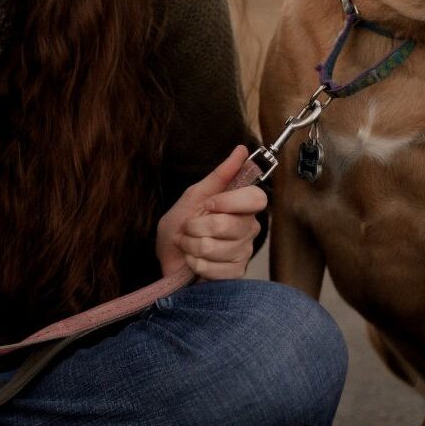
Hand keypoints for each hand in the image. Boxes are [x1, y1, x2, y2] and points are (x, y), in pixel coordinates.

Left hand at [155, 145, 266, 280]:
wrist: (168, 254)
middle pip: (228, 225)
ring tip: (189, 244)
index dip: (230, 202)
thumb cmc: (181, 224)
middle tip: (189, 228)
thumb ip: (220, 175)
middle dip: (196, 226)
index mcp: (241, 207)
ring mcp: (243, 253)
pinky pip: (214, 269)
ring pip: (215, 248)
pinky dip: (195, 263)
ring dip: (191, 246)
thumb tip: (242, 150)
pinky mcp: (234, 275)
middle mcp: (247, 229)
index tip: (209, 204)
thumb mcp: (194, 195)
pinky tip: (194, 261)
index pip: (256, 199)